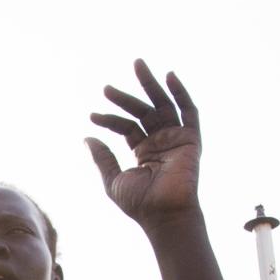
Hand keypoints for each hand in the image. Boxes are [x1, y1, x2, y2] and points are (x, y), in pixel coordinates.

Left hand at [86, 59, 202, 228]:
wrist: (163, 215)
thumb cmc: (140, 204)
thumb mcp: (114, 179)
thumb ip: (102, 158)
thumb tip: (87, 137)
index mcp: (143, 150)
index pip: (126, 126)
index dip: (110, 119)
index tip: (92, 116)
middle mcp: (160, 141)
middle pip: (143, 111)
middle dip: (126, 97)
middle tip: (106, 88)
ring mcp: (176, 138)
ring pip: (163, 104)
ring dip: (150, 85)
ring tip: (137, 65)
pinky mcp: (191, 139)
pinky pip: (189, 111)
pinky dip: (181, 93)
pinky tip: (168, 77)